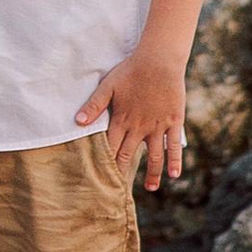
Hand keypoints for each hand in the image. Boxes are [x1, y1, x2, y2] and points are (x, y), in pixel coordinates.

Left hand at [77, 47, 188, 190]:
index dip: (106, 163)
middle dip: (123, 172)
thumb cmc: (130, 71)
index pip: (111, 146)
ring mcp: (158, 126)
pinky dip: (174, 161)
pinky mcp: (174, 122)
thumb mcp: (107, 85)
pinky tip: (175, 175)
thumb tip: (77, 122)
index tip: (101, 178)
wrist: (158, 62)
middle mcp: (140, 127)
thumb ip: (93, 105)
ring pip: (154, 155)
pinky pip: (174, 146)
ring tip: (150, 188)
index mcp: (122, 119)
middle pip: (129, 154)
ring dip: (152, 173)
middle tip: (120, 190)